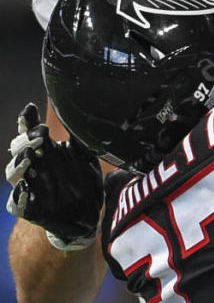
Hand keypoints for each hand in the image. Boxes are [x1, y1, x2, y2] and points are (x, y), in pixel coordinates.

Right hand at [5, 103, 102, 250]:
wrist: (88, 215)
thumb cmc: (84, 183)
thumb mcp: (87, 160)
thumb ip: (81, 143)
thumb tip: (78, 118)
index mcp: (46, 152)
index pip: (31, 133)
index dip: (27, 122)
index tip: (30, 110)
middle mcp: (34, 168)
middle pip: (18, 150)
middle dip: (24, 140)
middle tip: (40, 136)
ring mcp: (30, 187)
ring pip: (13, 174)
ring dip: (18, 163)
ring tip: (30, 156)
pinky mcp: (30, 208)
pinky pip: (15, 203)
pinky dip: (18, 196)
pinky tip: (26, 188)